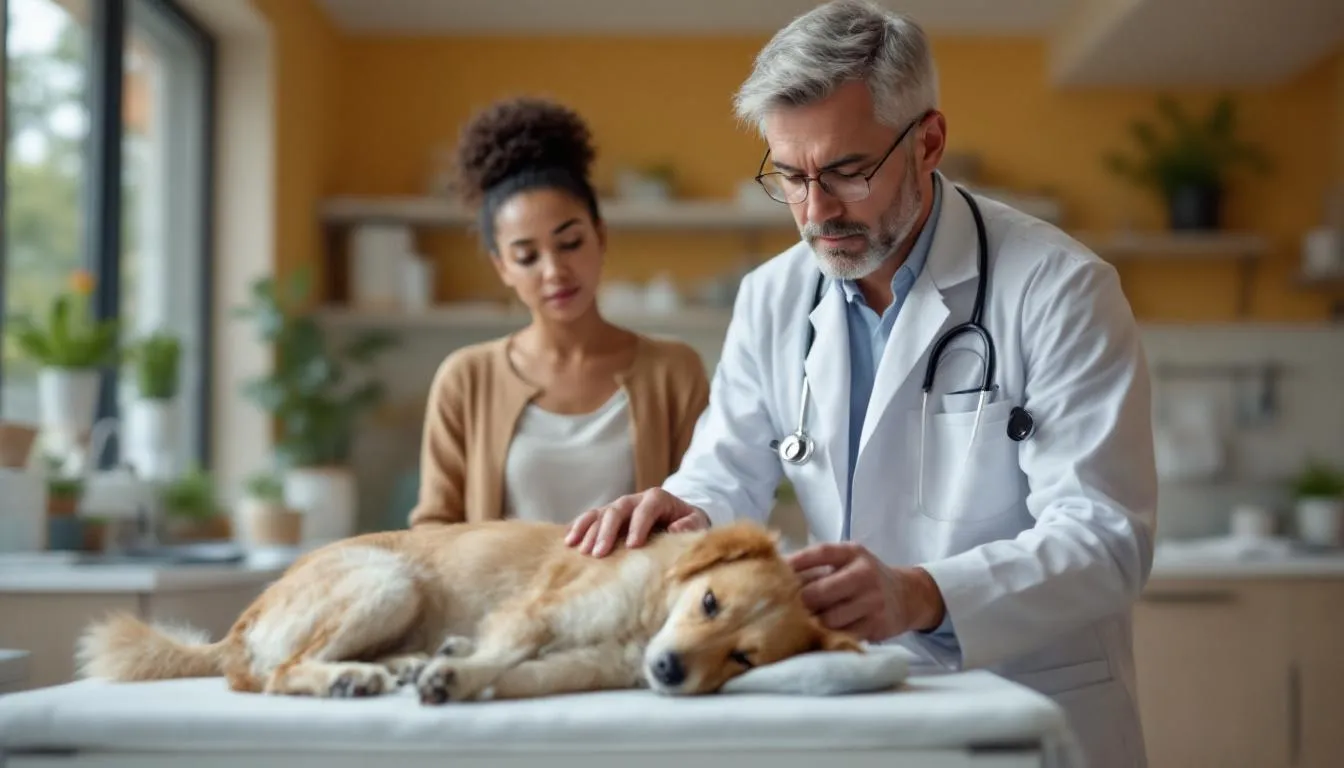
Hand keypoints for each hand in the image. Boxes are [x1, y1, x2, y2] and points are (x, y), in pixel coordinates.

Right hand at [565, 488, 709, 556]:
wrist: (679, 518)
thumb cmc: (687, 523)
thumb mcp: (696, 522)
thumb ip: (690, 525)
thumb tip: (676, 529)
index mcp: (658, 499)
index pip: (646, 508)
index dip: (639, 525)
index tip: (633, 546)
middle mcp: (635, 500)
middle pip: (618, 509)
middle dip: (607, 531)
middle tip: (599, 553)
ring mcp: (620, 507)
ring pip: (600, 513)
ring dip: (589, 530)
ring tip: (580, 549)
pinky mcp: (609, 516)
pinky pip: (591, 518)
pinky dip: (579, 528)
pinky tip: (569, 541)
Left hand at [786, 543, 944, 642]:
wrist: (907, 596)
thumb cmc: (864, 578)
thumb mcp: (847, 562)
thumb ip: (818, 566)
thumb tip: (775, 572)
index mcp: (853, 553)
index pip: (820, 553)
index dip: (795, 563)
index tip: (775, 572)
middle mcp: (864, 574)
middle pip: (820, 592)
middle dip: (798, 603)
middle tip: (780, 609)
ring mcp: (872, 601)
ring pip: (829, 618)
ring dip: (810, 623)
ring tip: (794, 625)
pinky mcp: (876, 625)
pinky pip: (843, 634)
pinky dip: (826, 637)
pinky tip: (815, 636)